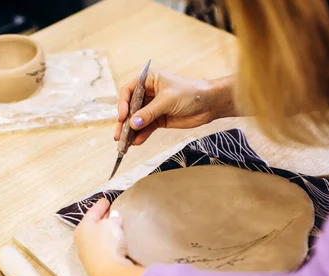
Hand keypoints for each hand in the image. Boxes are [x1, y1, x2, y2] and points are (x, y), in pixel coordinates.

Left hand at [73, 199, 143, 275]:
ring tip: (116, 225)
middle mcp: (82, 241)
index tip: (106, 200)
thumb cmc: (107, 242)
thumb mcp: (111, 225)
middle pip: (93, 225)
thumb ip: (113, 219)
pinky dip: (108, 240)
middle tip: (111, 211)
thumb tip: (114, 217)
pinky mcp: (97, 264)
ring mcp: (88, 254)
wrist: (108, 272)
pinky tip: (116, 240)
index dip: (100, 206)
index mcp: (82, 228)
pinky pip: (103, 247)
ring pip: (97, 237)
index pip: (91, 213)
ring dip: (106, 230)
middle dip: (102, 218)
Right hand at [115, 72, 235, 144]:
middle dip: (124, 122)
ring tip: (125, 142)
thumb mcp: (167, 101)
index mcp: (149, 81)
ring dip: (131, 131)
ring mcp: (153, 107)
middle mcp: (148, 93)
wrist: (210, 104)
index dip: (123, 104)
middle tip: (118, 135)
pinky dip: (141, 135)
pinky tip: (137, 142)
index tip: (123, 117)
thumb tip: (132, 124)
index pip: (129, 91)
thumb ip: (149, 113)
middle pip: (130, 108)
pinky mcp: (159, 120)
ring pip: (137, 120)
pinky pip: (146, 128)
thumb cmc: (190, 93)